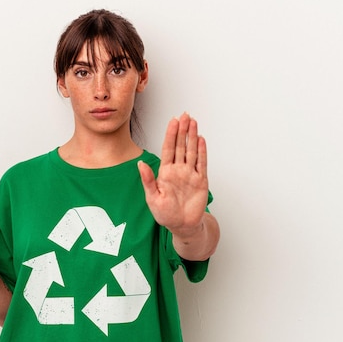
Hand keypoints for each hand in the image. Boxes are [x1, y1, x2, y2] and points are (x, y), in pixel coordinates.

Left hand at [138, 113, 207, 237]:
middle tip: (185, 115)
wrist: (182, 226)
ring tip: (193, 122)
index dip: (170, 134)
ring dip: (192, 137)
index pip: (168, 149)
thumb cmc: (165, 214)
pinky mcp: (200, 181)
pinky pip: (202, 163)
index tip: (173, 121)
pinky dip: (202, 151)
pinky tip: (201, 140)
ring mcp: (190, 174)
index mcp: (165, 172)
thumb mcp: (152, 198)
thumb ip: (147, 180)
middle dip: (182, 130)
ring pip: (191, 151)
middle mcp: (178, 170)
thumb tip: (140, 164)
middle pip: (180, 146)